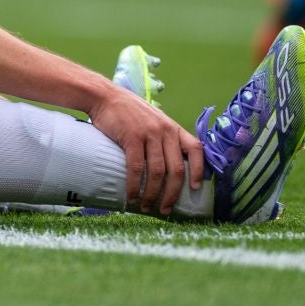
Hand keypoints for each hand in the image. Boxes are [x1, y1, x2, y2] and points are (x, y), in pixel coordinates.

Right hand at [89, 87, 204, 215]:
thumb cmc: (127, 112)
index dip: (199, 170)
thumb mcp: (153, 121)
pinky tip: (132, 196)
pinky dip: (135, 186)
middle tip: (165, 209)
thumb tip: (167, 167)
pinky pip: (137, 168)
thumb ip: (162, 138)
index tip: (195, 189)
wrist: (105, 96)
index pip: (195, 149)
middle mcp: (165, 131)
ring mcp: (149, 134)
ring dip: (152, 194)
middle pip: (176, 169)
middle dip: (172, 194)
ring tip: (145, 206)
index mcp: (173, 128)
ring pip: (158, 172)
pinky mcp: (132, 137)